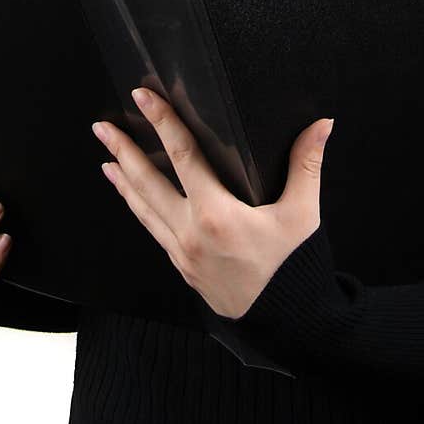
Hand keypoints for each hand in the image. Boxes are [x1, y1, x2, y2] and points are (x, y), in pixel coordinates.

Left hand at [92, 88, 333, 319]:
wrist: (288, 325)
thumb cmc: (294, 268)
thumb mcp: (303, 215)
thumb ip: (307, 164)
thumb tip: (322, 124)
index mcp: (217, 214)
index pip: (182, 156)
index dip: (162, 122)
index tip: (143, 98)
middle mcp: (191, 232)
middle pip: (147, 182)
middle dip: (122, 151)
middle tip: (101, 127)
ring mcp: (183, 252)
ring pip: (143, 209)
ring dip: (123, 181)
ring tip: (105, 159)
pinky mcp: (184, 267)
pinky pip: (153, 230)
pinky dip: (138, 209)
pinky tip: (132, 199)